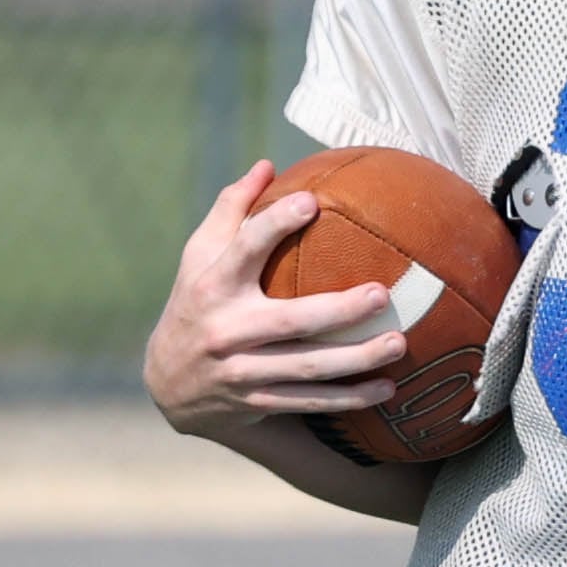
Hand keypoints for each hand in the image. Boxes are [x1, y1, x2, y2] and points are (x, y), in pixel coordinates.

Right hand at [144, 163, 406, 439]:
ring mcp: (241, 371)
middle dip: (337, 311)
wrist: (167, 384)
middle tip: (381, 294)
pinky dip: (349, 398)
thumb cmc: (198, 301)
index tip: (312, 202)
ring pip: (305, 367)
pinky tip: (387, 387)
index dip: (274, 224)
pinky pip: (309, 401)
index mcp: (212, 285)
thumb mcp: (200, 257)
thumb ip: (232, 211)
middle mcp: (225, 330)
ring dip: (355, 359)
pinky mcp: (257, 403)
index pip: (243, 249)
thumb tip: (267, 164)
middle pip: (288, 321)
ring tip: (399, 342)